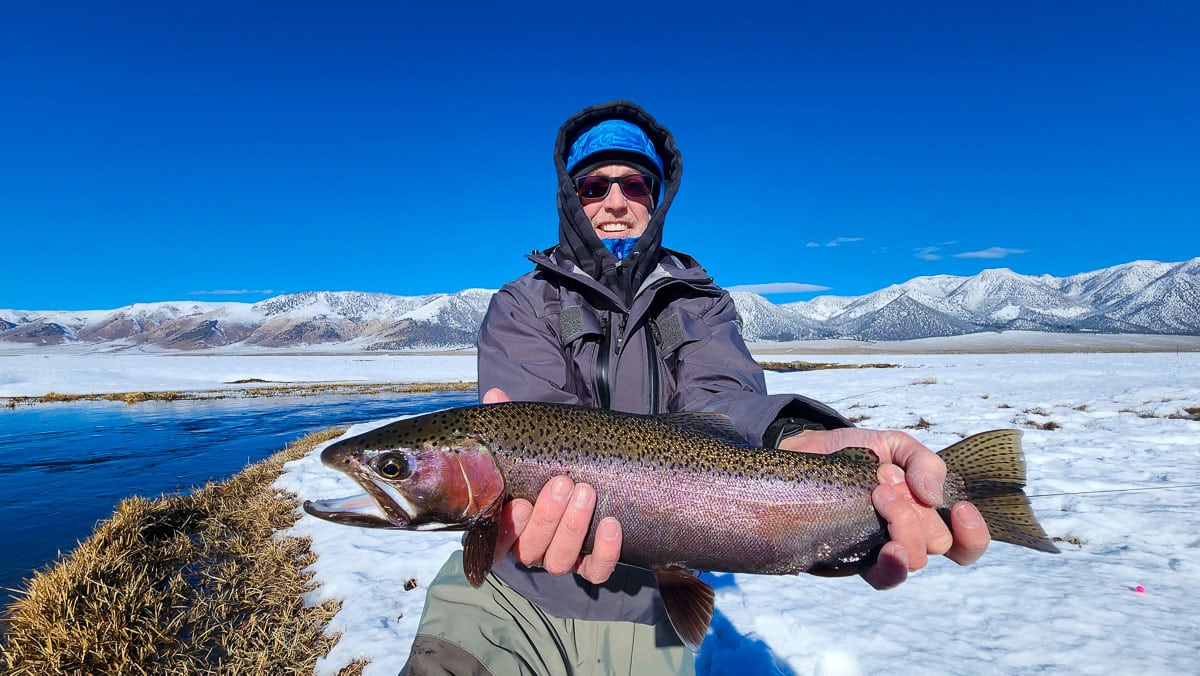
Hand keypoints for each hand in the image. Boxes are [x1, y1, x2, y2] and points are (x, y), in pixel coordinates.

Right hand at [481, 388, 622, 583]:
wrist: (587, 471)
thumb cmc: (548, 462)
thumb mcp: (529, 444)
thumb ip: (509, 422)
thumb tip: (495, 395)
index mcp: (507, 526)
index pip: (496, 543)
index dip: (506, 530)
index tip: (517, 502)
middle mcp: (531, 547)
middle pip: (532, 549)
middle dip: (548, 517)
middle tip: (563, 482)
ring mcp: (561, 557)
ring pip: (560, 561)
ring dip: (573, 528)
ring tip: (586, 492)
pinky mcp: (591, 563)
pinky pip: (596, 570)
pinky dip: (605, 553)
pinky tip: (612, 525)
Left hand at [779, 428, 990, 589]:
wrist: (804, 453)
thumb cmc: (852, 453)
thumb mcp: (894, 445)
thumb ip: (923, 462)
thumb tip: (933, 496)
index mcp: (923, 514)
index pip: (965, 543)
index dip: (973, 534)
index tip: (960, 508)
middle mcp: (906, 537)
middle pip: (938, 545)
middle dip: (918, 511)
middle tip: (886, 481)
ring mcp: (879, 552)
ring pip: (913, 560)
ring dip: (904, 526)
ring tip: (878, 495)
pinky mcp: (851, 562)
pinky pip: (883, 578)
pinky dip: (891, 564)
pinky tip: (886, 546)